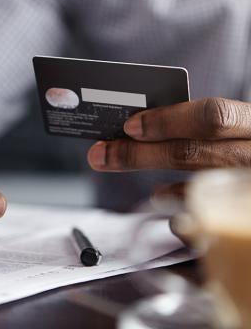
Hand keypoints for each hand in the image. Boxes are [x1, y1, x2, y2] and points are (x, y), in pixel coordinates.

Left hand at [87, 97, 250, 240]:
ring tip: (118, 166)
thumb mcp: (243, 129)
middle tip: (102, 153)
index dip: (167, 120)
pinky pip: (207, 222)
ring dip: (148, 176)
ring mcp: (249, 192)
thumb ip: (211, 127)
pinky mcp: (244, 222)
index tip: (129, 125)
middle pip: (192, 153)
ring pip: (196, 189)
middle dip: (138, 154)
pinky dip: (179, 208)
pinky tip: (163, 196)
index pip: (214, 116)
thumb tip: (145, 125)